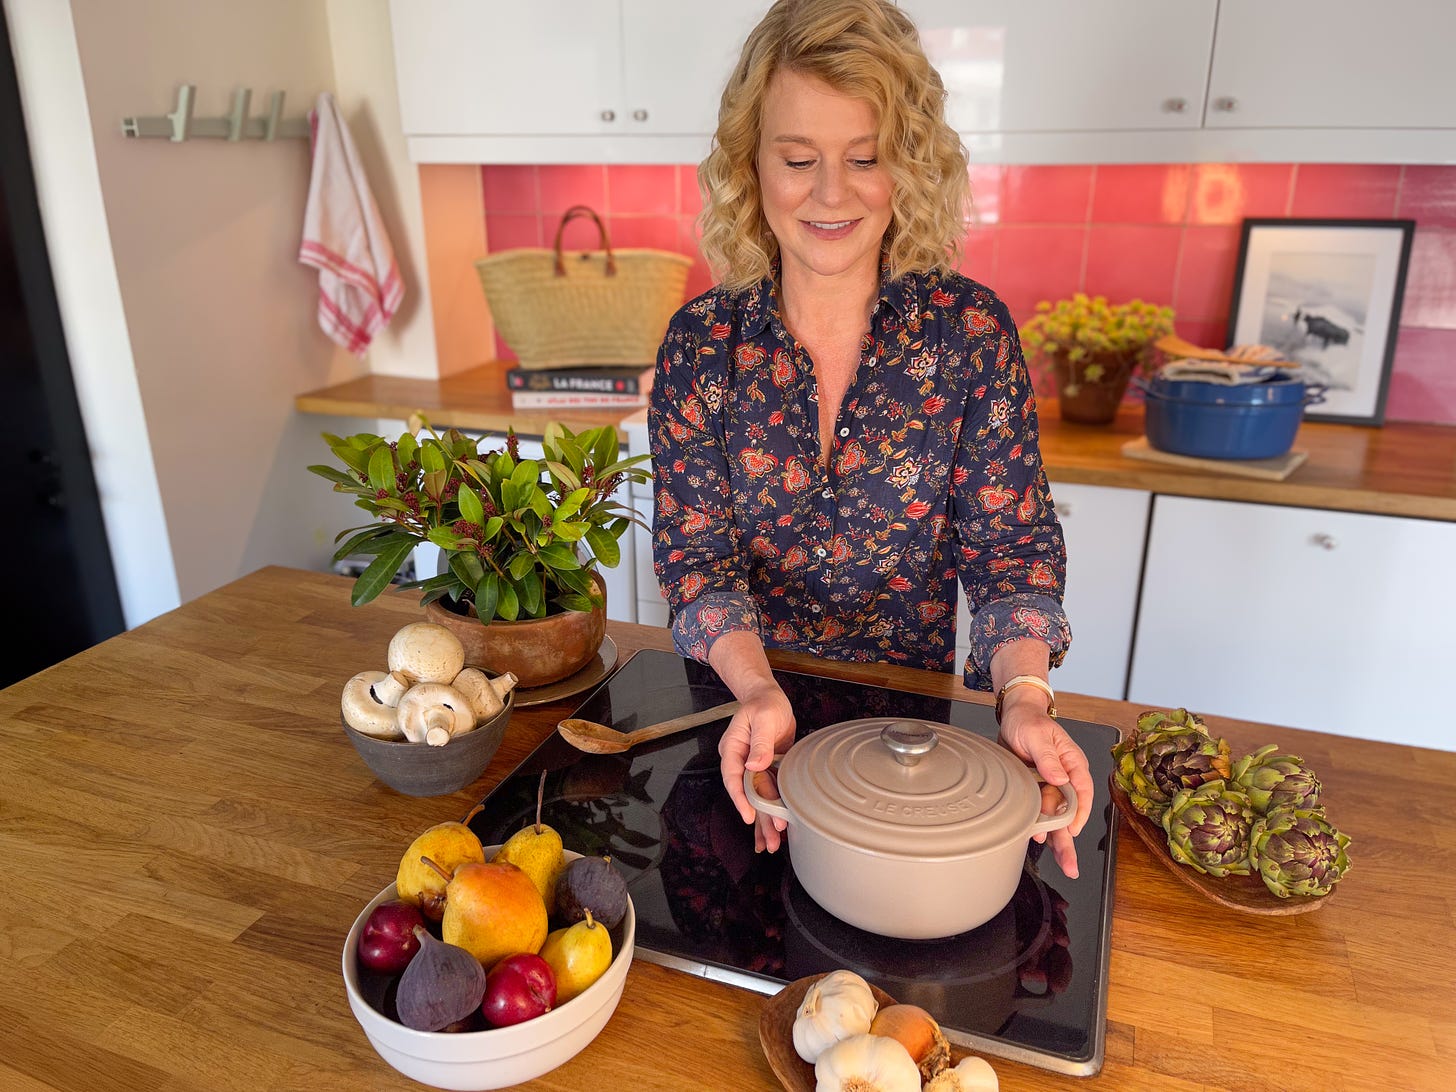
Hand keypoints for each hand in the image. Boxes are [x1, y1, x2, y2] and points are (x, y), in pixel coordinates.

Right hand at [718, 680, 795, 852]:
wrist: (769, 698)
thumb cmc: (764, 703)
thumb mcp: (763, 717)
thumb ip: (760, 741)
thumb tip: (755, 764)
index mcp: (733, 748)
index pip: (732, 776)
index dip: (740, 797)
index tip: (748, 815)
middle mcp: (741, 761)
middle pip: (748, 794)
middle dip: (759, 819)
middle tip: (770, 841)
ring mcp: (754, 767)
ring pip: (760, 798)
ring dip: (767, 820)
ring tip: (775, 843)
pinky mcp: (767, 769)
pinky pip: (771, 792)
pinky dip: (775, 809)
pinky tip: (780, 826)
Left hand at [997, 689, 1093, 878]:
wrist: (1013, 718)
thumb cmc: (1029, 722)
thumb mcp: (1037, 735)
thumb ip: (1047, 756)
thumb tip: (1060, 778)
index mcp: (1072, 763)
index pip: (1082, 791)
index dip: (1079, 813)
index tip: (1072, 830)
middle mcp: (1064, 778)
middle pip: (1071, 813)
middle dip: (1070, 840)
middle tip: (1071, 866)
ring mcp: (1049, 786)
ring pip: (1056, 818)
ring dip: (1057, 840)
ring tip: (1062, 863)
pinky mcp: (1035, 791)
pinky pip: (1038, 813)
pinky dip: (1038, 828)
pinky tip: (1037, 841)